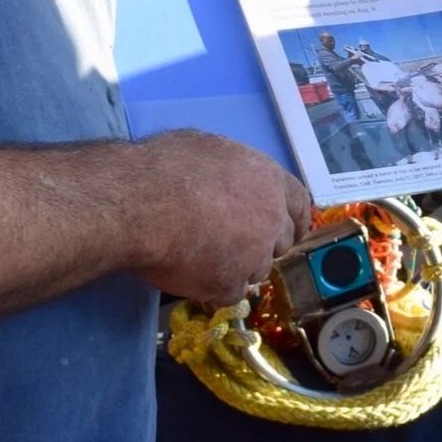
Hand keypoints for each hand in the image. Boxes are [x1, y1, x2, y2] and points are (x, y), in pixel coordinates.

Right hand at [137, 133, 313, 302]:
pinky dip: (212, 287)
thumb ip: (232, 170)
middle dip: (262, 245)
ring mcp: (254, 255)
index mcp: (270, 180)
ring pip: (255, 270)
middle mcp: (271, 219)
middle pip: (281, 241)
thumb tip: (227, 178)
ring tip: (200, 255)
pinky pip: (228, 292)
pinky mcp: (230, 284)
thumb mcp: (208, 149)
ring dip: (236, 267)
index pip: (300, 203)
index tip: (291, 230)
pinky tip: (190, 272)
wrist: (140, 204)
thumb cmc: (166, 168)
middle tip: (232, 244)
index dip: (294, 218)